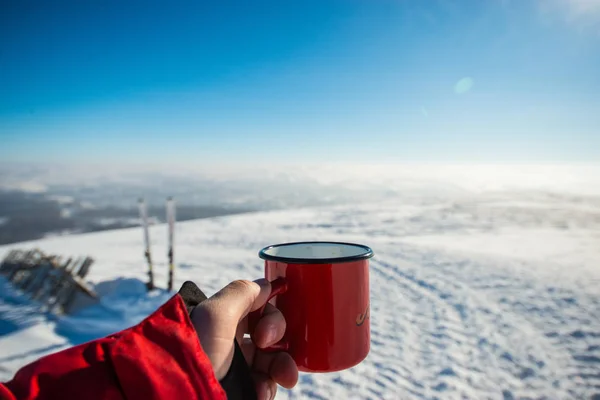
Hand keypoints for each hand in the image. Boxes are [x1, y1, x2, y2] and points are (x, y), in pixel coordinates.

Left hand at [191, 279, 298, 399]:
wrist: (184, 397)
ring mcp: (234, 367)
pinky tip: (261, 392)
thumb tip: (264, 285)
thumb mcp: (215, 315)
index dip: (270, 315)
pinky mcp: (239, 389)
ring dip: (281, 366)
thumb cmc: (198, 355)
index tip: (265, 331)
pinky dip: (268, 387)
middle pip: (268, 334)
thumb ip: (241, 293)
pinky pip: (264, 384)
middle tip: (269, 349)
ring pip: (271, 360)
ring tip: (285, 378)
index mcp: (222, 319)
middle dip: (279, 341)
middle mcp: (229, 341)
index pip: (258, 308)